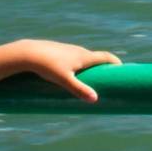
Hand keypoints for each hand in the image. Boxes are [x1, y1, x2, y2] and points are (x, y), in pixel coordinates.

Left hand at [0, 39, 121, 101]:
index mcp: (84, 56)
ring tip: (94, 81)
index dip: (116, 63)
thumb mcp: (64, 80)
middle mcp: (79, 51)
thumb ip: (79, 90)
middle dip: (105, 68)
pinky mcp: (59, 52)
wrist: (28, 53)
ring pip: (85, 58)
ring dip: (92, 67)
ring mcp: (69, 50)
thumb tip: (95, 100)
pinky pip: (75, 58)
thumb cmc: (47, 66)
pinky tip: (75, 75)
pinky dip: (81, 66)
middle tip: (110, 81)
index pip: (106, 57)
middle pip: (97, 58)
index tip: (123, 71)